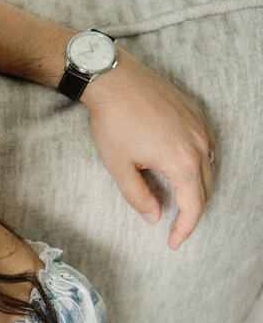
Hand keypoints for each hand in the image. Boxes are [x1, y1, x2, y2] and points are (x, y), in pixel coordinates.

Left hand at [82, 52, 215, 248]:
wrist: (115, 79)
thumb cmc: (113, 122)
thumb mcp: (120, 166)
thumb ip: (139, 196)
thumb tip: (155, 216)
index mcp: (182, 161)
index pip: (193, 205)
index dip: (185, 228)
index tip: (173, 242)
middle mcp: (200, 144)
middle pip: (206, 189)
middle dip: (192, 212)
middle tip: (175, 228)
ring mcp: (201, 126)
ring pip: (210, 167)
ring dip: (198, 188)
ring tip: (180, 202)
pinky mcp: (196, 113)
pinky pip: (207, 146)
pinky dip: (200, 165)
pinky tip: (184, 170)